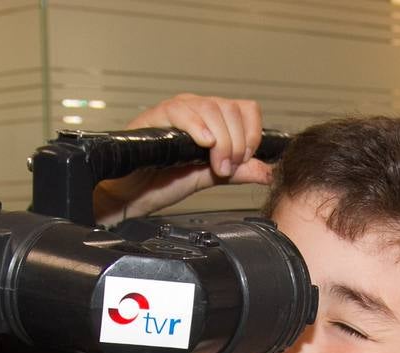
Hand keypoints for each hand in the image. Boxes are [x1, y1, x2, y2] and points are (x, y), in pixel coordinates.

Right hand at [93, 93, 274, 224]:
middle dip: (237, 143)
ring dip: (222, 141)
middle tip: (227, 168)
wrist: (132, 196)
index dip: (252, 134)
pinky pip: (182, 111)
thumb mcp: (210, 177)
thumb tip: (268, 171)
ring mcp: (177, 110)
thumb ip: (238, 172)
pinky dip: (197, 127)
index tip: (244, 160)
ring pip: (212, 109)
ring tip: (214, 166)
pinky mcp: (156, 116)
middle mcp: (196, 109)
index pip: (246, 109)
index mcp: (211, 119)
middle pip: (232, 109)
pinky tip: (202, 144)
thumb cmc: (162, 183)